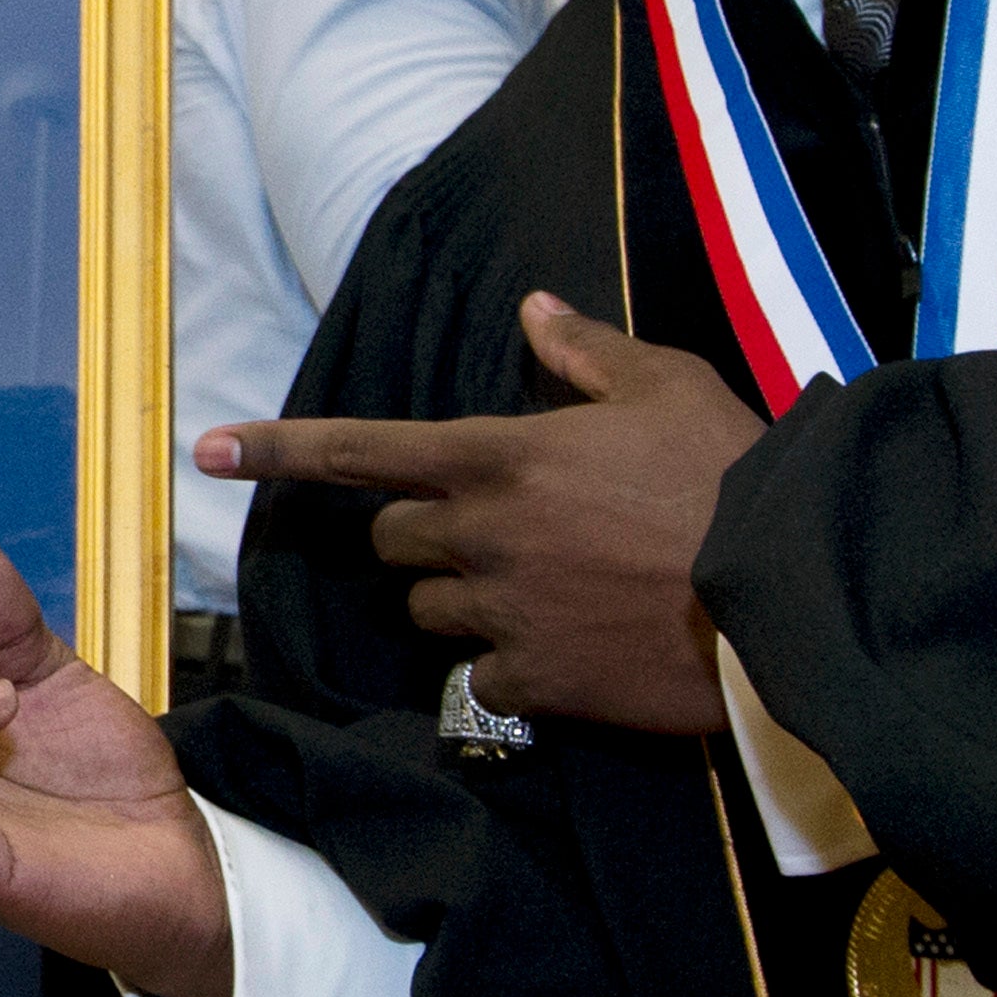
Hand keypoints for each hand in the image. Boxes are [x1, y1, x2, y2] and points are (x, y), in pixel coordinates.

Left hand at [200, 292, 764, 734]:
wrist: (788, 588)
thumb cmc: (731, 473)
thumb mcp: (666, 384)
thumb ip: (585, 352)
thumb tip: (534, 311)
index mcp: (500, 454)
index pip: (360, 449)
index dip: (278, 449)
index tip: (208, 448)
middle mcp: (482, 535)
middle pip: (391, 540)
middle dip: (422, 535)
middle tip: (495, 532)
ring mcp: (503, 615)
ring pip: (429, 613)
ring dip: (461, 601)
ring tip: (543, 590)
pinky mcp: (535, 684)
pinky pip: (483, 681)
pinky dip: (511, 670)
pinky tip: (570, 651)